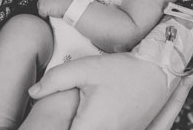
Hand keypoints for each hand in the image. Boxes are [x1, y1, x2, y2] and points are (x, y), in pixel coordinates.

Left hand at [28, 53, 189, 129]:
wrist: (158, 72)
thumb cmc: (124, 70)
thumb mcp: (86, 68)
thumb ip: (56, 79)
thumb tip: (34, 92)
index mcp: (91, 128)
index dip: (53, 128)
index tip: (41, 125)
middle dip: (64, 125)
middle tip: (60, 115)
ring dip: (80, 125)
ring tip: (82, 112)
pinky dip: (93, 125)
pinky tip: (92, 113)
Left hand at [37, 0, 76, 17]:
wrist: (73, 3)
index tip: (51, 0)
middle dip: (46, 2)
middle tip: (54, 5)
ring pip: (40, 5)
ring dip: (46, 8)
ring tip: (55, 8)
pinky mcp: (42, 7)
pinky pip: (41, 13)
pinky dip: (46, 15)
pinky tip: (53, 12)